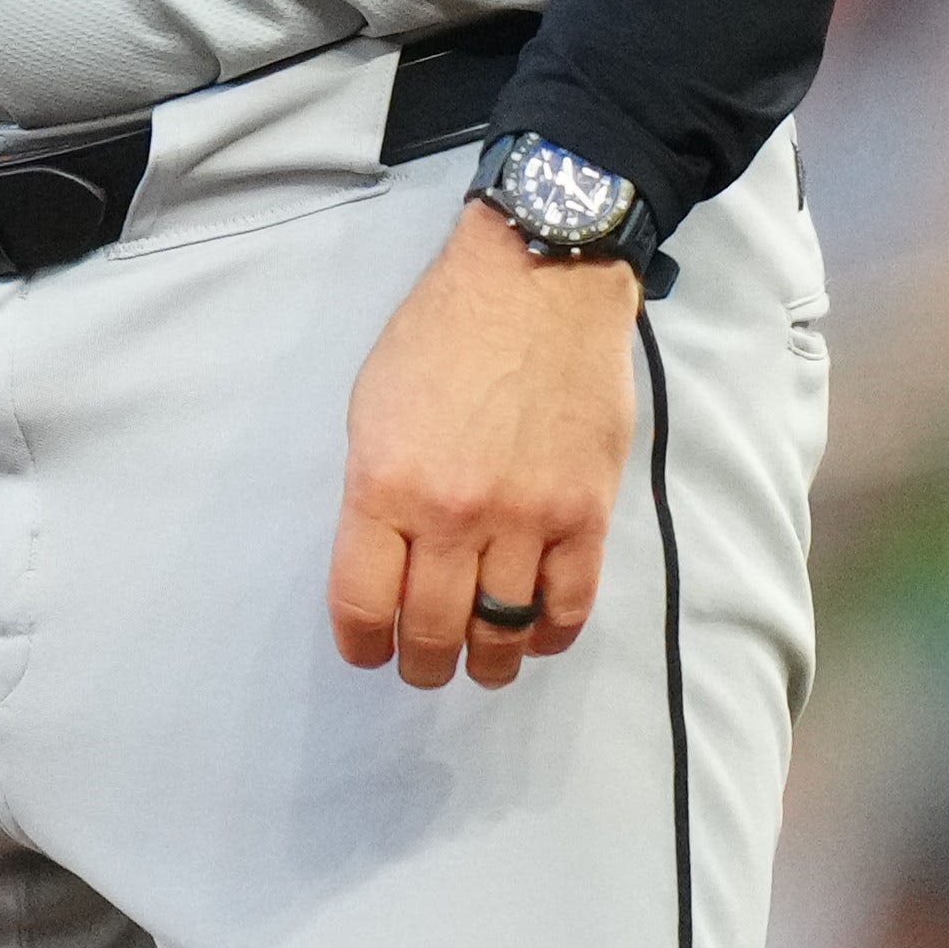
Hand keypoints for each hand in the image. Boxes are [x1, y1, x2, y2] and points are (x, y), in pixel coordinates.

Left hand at [328, 203, 640, 690]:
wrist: (538, 281)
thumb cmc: (443, 333)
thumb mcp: (373, 405)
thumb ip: (376, 491)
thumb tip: (386, 562)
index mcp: (386, 484)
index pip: (363, 603)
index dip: (363, 643)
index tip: (369, 651)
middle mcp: (453, 513)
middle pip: (433, 631)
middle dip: (423, 663)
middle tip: (425, 666)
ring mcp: (525, 517)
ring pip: (503, 630)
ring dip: (489, 661)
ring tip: (482, 663)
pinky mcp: (585, 513)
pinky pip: (569, 604)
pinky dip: (551, 633)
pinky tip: (537, 632)